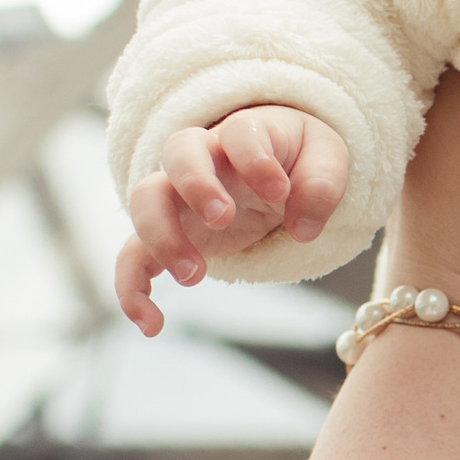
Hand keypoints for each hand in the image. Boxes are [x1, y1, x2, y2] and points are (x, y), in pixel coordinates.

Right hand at [118, 108, 350, 331]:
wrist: (277, 169)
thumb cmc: (299, 159)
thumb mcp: (327, 161)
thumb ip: (322, 185)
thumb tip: (303, 228)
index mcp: (247, 134)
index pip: (240, 134)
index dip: (255, 159)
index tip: (280, 190)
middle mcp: (206, 158)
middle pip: (177, 152)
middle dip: (196, 185)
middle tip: (224, 219)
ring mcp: (181, 196)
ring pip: (146, 201)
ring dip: (162, 237)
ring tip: (195, 276)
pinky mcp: (173, 233)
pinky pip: (134, 256)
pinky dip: (132, 290)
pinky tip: (151, 325)